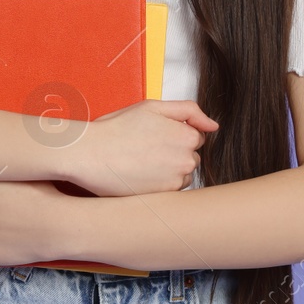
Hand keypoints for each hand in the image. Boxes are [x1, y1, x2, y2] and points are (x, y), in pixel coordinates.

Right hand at [57, 100, 218, 197]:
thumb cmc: (116, 129)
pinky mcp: (163, 197)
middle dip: (174, 152)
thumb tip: (213, 126)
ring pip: (182, 174)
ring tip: (141, 162)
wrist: (90, 155)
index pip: (195, 136)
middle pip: (190, 157)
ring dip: (169, 169)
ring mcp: (176, 181)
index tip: (154, 134)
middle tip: (145, 147)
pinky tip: (141, 175)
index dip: (174, 133)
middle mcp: (186, 160)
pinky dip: (159, 183)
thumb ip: (188, 111)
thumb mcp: (152, 107)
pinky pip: (171, 190)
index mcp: (186, 136)